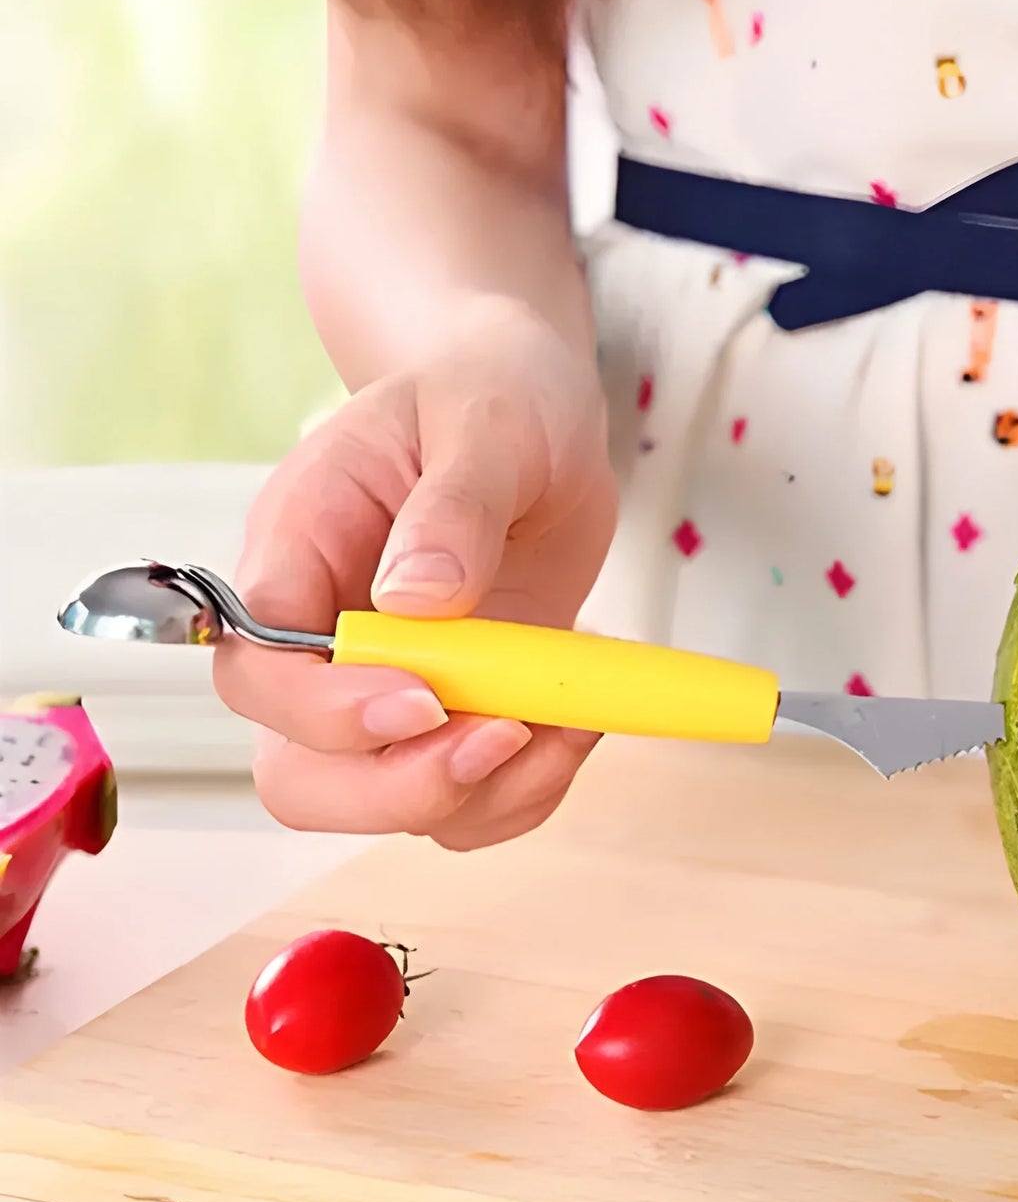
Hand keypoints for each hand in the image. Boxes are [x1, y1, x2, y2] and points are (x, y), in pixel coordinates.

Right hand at [214, 299, 616, 848]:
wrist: (531, 413)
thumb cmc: (490, 395)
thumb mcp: (483, 422)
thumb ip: (452, 505)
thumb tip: (416, 600)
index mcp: (300, 550)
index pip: (259, 671)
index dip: (328, 712)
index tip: (427, 698)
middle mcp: (327, 639)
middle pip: (300, 774)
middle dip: (400, 788)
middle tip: (506, 736)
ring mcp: (390, 687)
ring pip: (385, 806)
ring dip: (483, 795)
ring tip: (566, 719)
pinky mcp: (455, 713)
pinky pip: (468, 801)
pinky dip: (527, 790)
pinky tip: (574, 721)